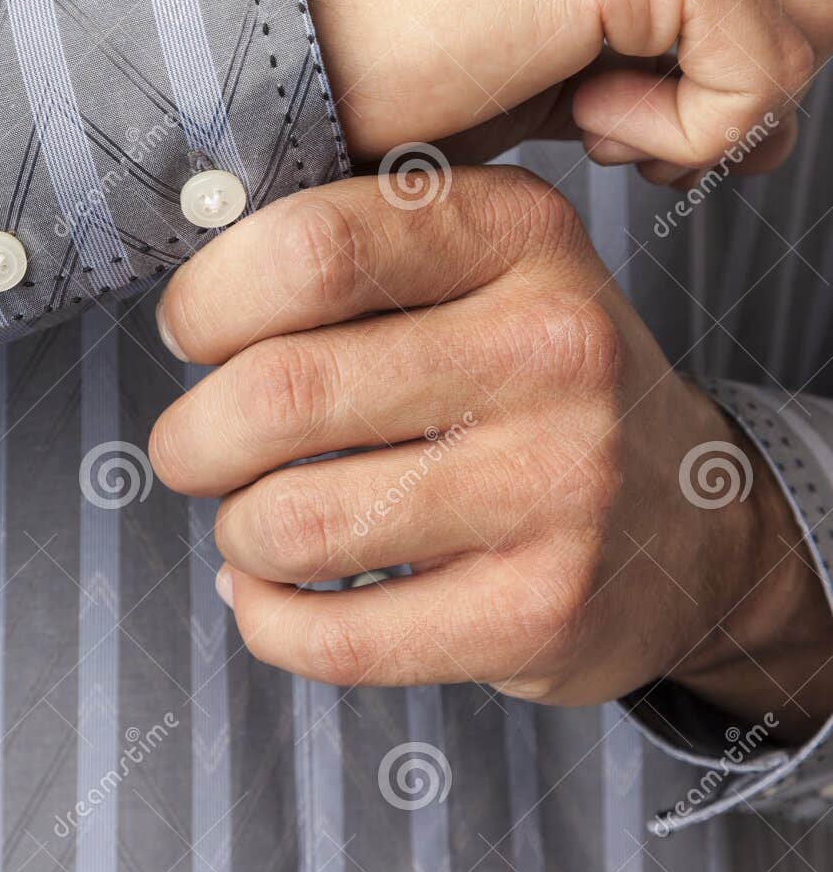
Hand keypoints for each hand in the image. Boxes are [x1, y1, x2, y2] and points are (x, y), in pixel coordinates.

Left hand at [149, 171, 830, 730]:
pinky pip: (333, 637)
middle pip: (281, 392)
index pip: (313, 249)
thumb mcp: (484, 266)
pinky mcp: (540, 612)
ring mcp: (556, 486)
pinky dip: (266, 620)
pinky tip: (275, 594)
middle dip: (193, 436)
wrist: (687, 524)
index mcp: (517, 234)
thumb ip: (355, 249)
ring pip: (292, 524)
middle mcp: (552, 348)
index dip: (209, 300)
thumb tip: (185, 290)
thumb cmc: (536, 384)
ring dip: (235, 533)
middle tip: (195, 449)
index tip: (192, 332)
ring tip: (255, 522)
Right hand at [286, 0, 831, 177]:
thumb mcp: (550, 34)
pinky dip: (688, 134)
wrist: (264, 50)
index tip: (626, 111)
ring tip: (592, 125)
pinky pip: (761, 68)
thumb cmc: (382, 59)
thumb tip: (764, 105)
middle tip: (621, 131)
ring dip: (714, 110)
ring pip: (812, 18)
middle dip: (741, 84)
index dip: (735, 56)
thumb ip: (660, 35)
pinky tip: (581, 126)